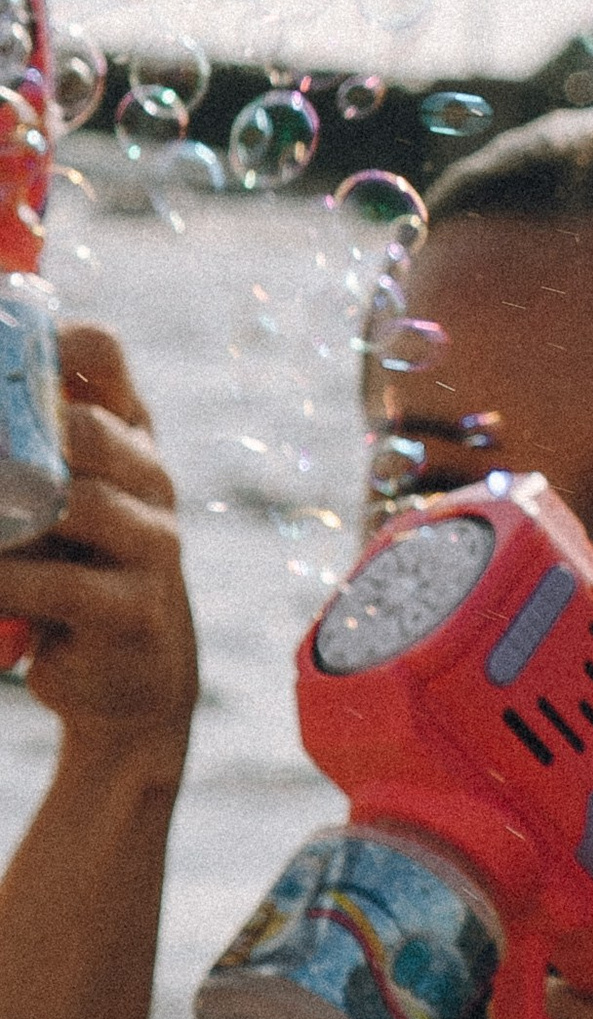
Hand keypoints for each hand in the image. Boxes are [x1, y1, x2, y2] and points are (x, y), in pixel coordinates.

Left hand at [5, 328, 196, 757]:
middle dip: (11, 432)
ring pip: (76, 503)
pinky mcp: (134, 609)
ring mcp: (153, 544)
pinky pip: (59, 583)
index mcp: (128, 433)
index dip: (46, 338)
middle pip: (85, 427)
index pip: (101, 352)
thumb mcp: (55, 499)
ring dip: (0, 517)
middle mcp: (151, 477)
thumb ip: (22, 453)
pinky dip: (4, 579)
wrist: (130, 679)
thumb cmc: (76, 570)